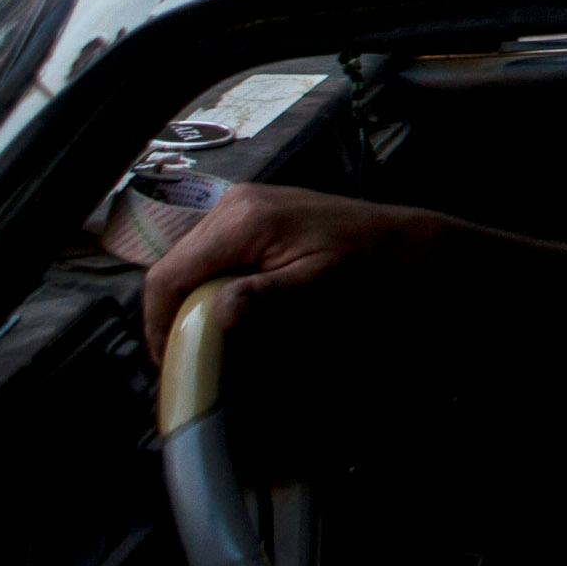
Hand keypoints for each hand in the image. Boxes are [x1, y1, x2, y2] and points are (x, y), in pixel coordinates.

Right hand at [137, 181, 431, 358]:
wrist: (408, 245)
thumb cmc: (371, 268)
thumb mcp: (320, 289)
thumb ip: (267, 299)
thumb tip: (218, 313)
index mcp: (243, 221)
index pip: (169, 275)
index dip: (158, 323)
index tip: (170, 362)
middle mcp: (235, 204)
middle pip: (174, 267)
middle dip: (174, 315)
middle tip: (189, 356)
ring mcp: (244, 205)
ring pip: (190, 262)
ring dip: (192, 301)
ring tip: (207, 338)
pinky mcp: (254, 214)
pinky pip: (213, 253)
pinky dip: (212, 283)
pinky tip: (229, 309)